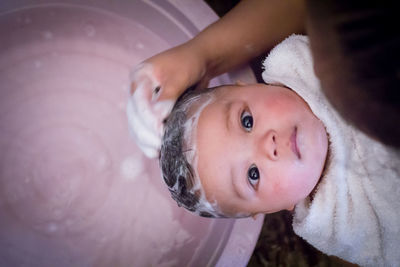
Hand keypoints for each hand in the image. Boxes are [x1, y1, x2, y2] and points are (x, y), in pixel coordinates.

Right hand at [126, 43, 208, 157]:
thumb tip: (158, 117)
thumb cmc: (189, 64)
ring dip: (145, 141)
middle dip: (145, 134)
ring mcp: (141, 102)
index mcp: (140, 76)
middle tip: (160, 146)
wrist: (197, 61)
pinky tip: (156, 152)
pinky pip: (143, 129)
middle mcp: (136, 90)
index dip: (148, 119)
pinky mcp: (149, 112)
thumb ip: (169, 95)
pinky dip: (148, 141)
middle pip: (134, 116)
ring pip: (136, 125)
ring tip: (157, 152)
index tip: (161, 131)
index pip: (138, 101)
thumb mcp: (180, 76)